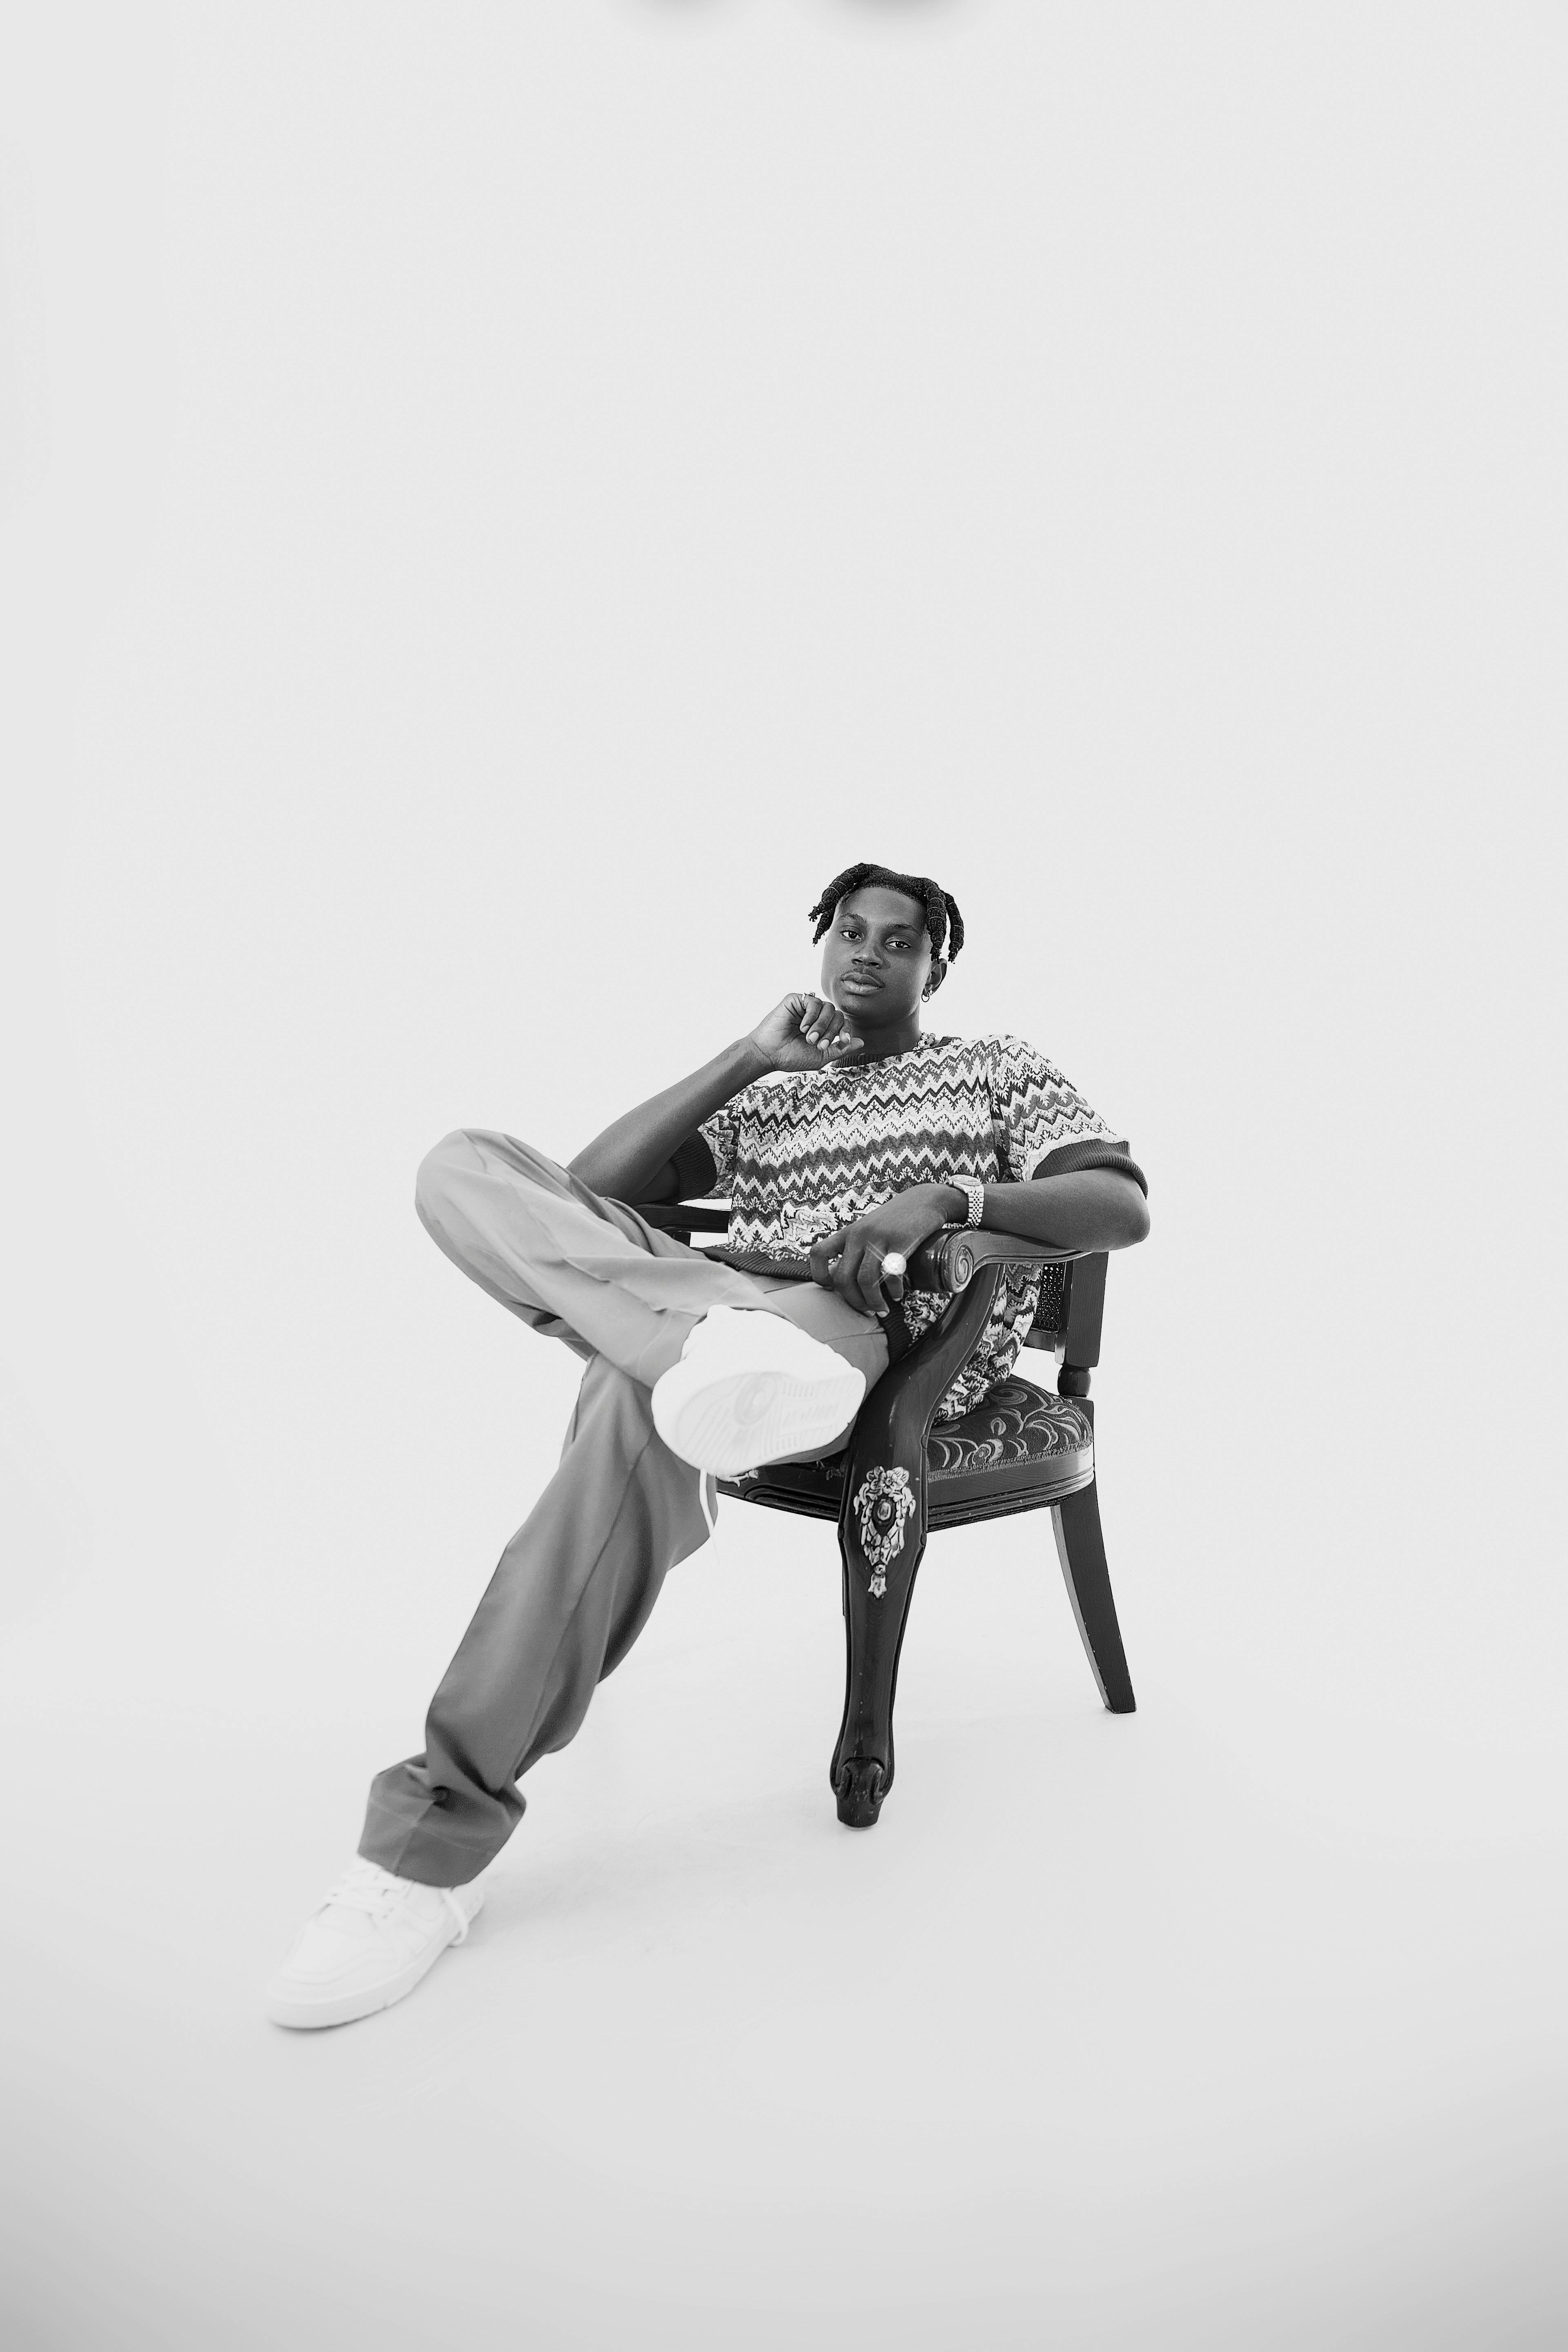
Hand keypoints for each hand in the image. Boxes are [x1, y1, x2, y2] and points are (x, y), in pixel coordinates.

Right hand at [746, 993, 866, 1074]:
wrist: (769, 1054)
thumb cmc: (791, 1057)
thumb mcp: (821, 1056)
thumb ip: (840, 1049)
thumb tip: (861, 1042)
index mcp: (823, 1027)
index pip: (842, 1022)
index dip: (845, 1030)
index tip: (841, 1041)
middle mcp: (816, 1015)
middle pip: (837, 1014)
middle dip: (830, 1031)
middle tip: (816, 1044)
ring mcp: (806, 1007)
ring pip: (828, 1007)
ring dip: (821, 1025)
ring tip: (808, 1037)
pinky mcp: (795, 1000)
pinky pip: (813, 1001)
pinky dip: (811, 1016)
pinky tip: (802, 1027)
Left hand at [807, 1185, 955, 1316]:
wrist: (925, 1200)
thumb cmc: (896, 1220)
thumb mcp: (869, 1230)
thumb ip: (856, 1250)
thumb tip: (845, 1280)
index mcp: (848, 1232)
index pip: (818, 1253)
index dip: (820, 1276)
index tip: (834, 1289)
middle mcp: (858, 1235)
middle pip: (842, 1277)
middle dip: (853, 1301)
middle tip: (866, 1310)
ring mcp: (878, 1238)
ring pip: (865, 1280)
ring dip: (873, 1302)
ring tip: (882, 1309)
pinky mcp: (899, 1242)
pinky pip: (890, 1275)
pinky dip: (894, 1291)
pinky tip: (898, 1294)